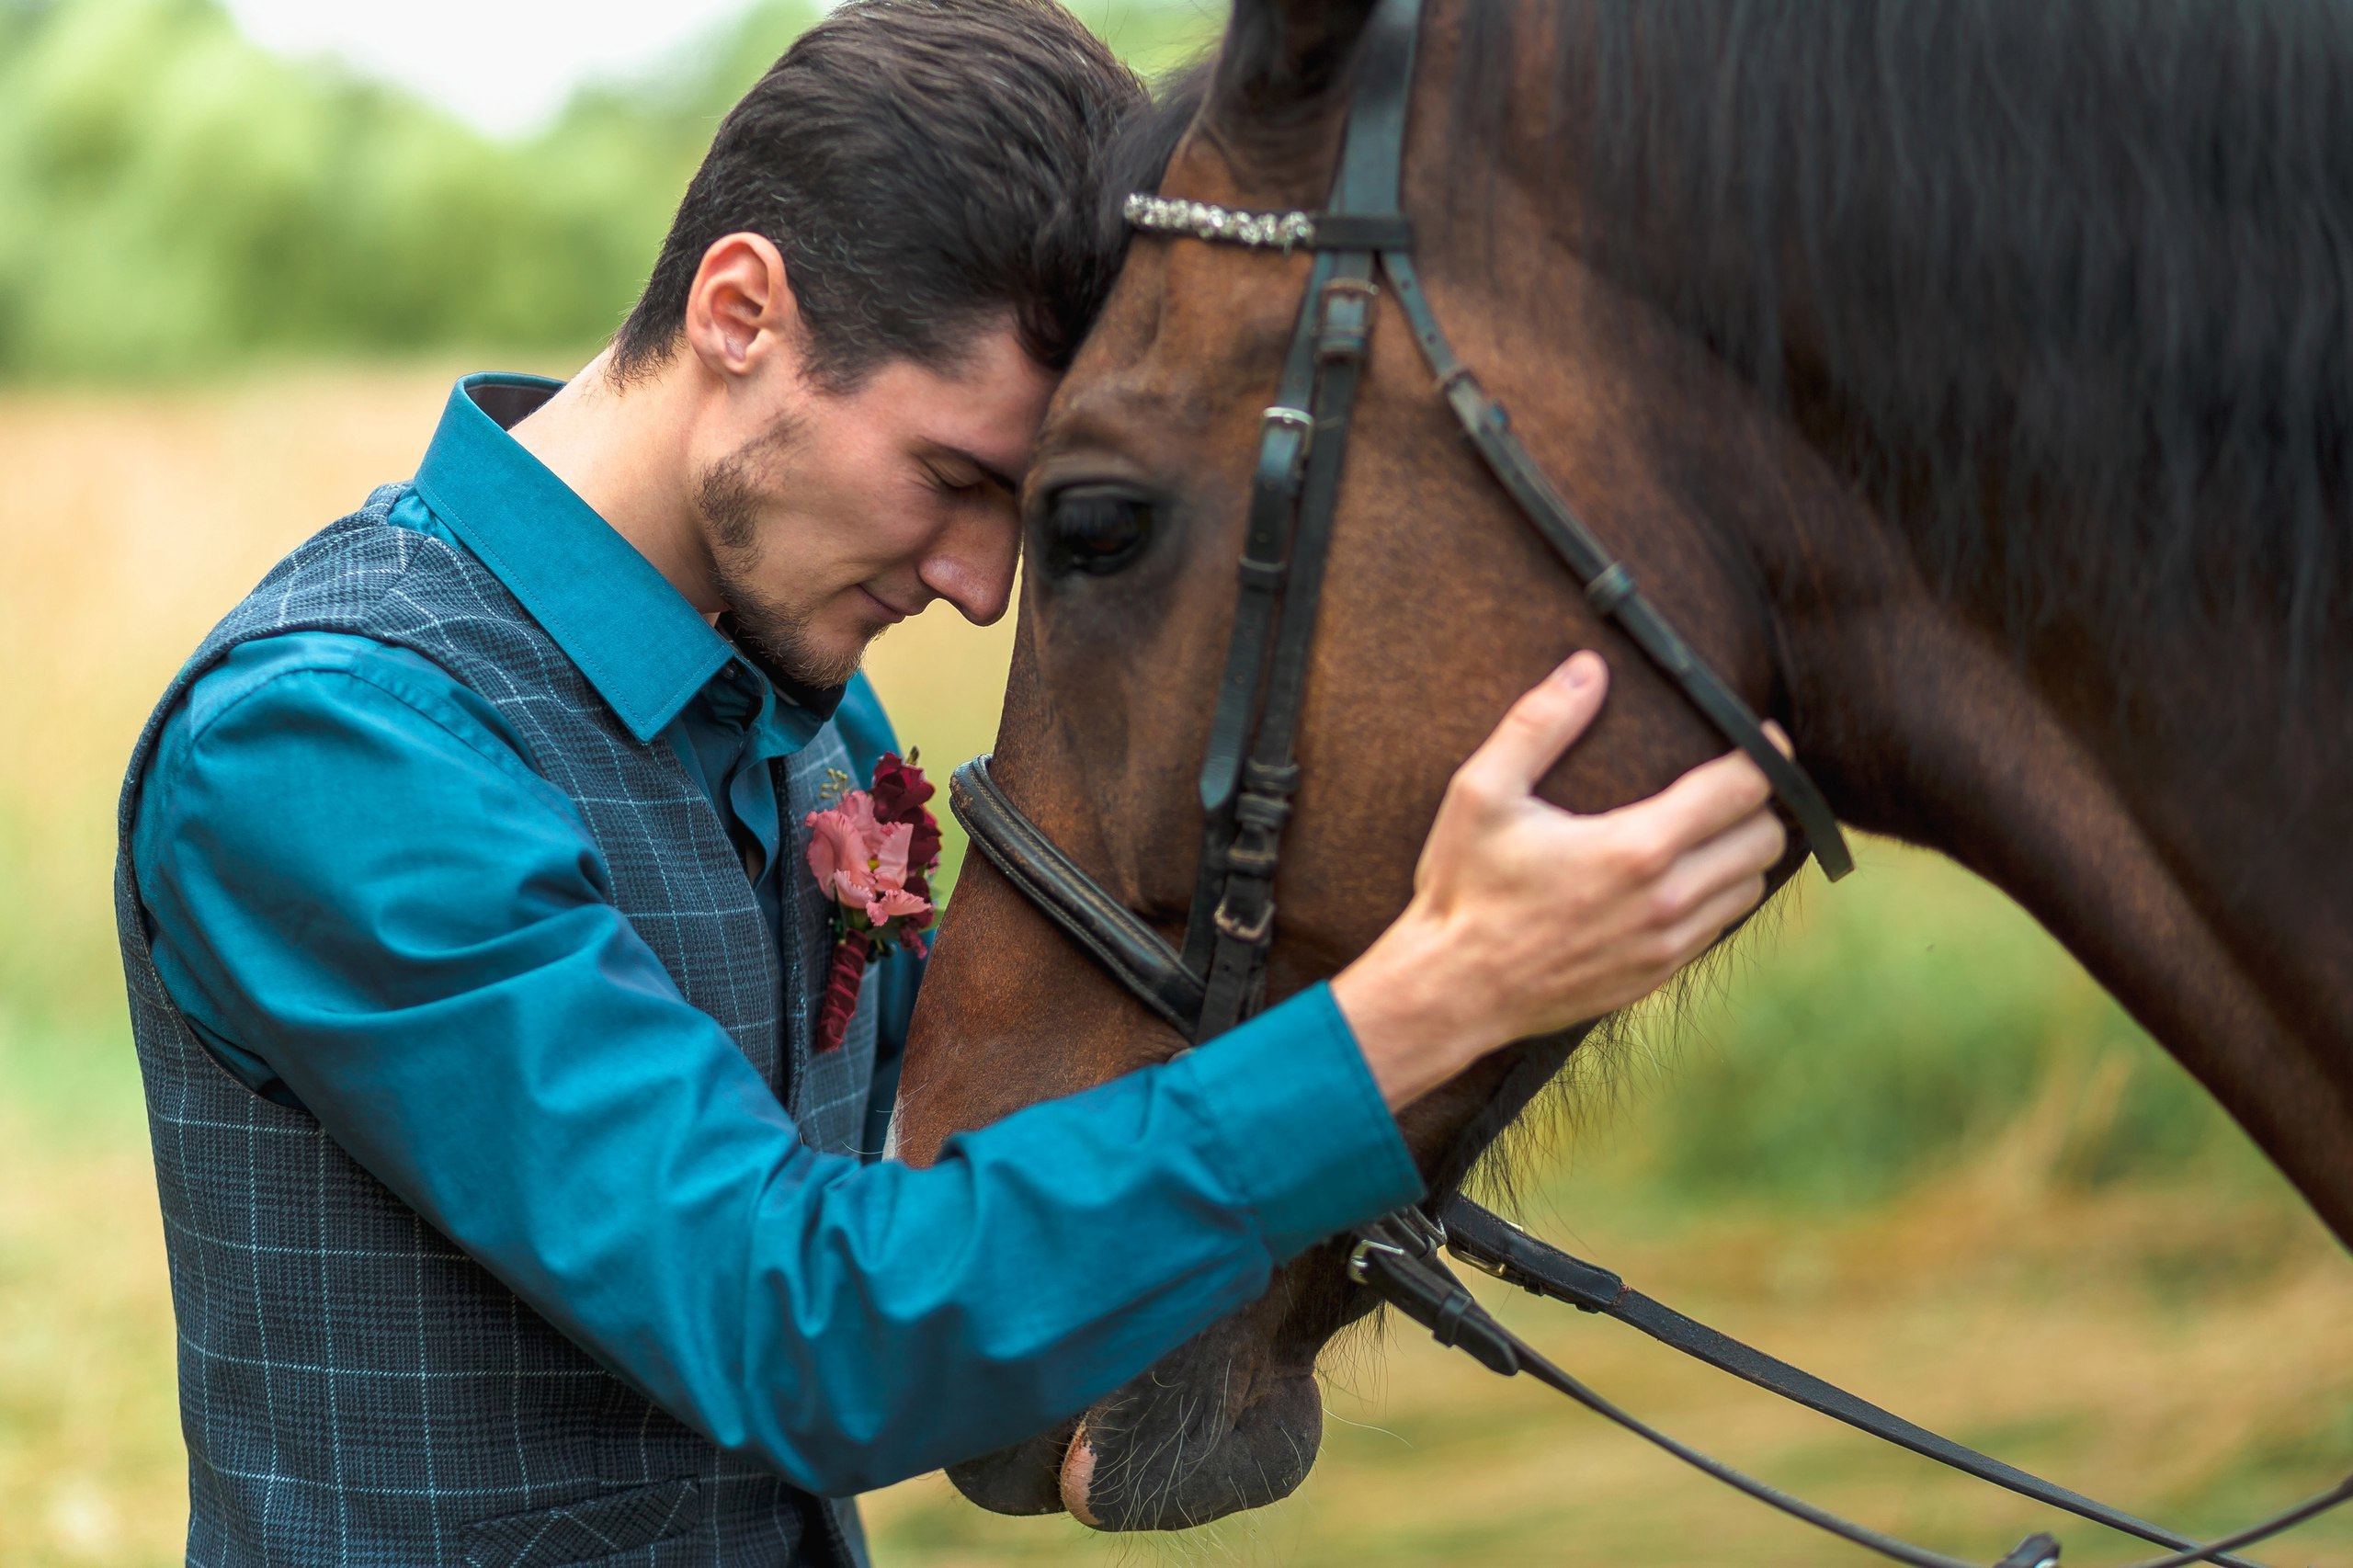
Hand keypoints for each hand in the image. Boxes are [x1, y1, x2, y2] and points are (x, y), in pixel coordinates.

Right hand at [1331, 651, 1787, 1109]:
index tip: (1763, 737)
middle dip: (1758, 803)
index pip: (1741, 790)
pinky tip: (1682, 877)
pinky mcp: (1655, 975)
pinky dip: (1716, 896)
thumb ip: (1538, 724)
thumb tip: (1587, 668)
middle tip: (1732, 781)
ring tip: (1714, 828)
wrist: (1453, 989)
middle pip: (1764, 841)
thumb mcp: (1482, 793)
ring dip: (1742, 854)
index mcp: (1634, 848)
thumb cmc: (1464, 888)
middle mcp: (1665, 901)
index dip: (1764, 755)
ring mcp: (1665, 945)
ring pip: (1750, 889)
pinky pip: (1718, 928)